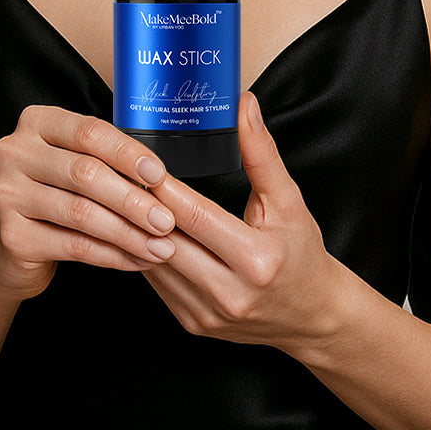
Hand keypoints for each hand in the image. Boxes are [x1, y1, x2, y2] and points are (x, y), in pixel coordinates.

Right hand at [0, 105, 177, 301]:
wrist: (8, 248)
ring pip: (81, 213)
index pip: (89, 132)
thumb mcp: (73, 165)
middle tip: (165, 220)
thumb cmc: (53, 195)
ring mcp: (6, 194)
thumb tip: (159, 180)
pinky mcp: (11, 236)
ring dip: (128, 232)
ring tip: (158, 245)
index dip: (128, 153)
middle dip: (133, 199)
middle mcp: (14, 152)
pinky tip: (135, 259)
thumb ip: (107, 161)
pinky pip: (73, 245)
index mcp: (36, 123)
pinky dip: (111, 254)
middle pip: (86, 173)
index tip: (159, 175)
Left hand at [145, 93, 339, 351]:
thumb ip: (262, 153)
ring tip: (120, 196)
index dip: (164, 188)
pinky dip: (144, 252)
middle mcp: (230, 293)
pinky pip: (158, 284)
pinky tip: (135, 228)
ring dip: (134, 230)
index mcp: (256, 259)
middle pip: (168, 240)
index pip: (195, 217)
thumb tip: (244, 105)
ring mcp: (208, 313)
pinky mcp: (193, 324)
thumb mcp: (289, 200)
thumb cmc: (301, 253)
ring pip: (154, 264)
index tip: (142, 162)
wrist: (311, 315)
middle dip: (140, 205)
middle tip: (118, 173)